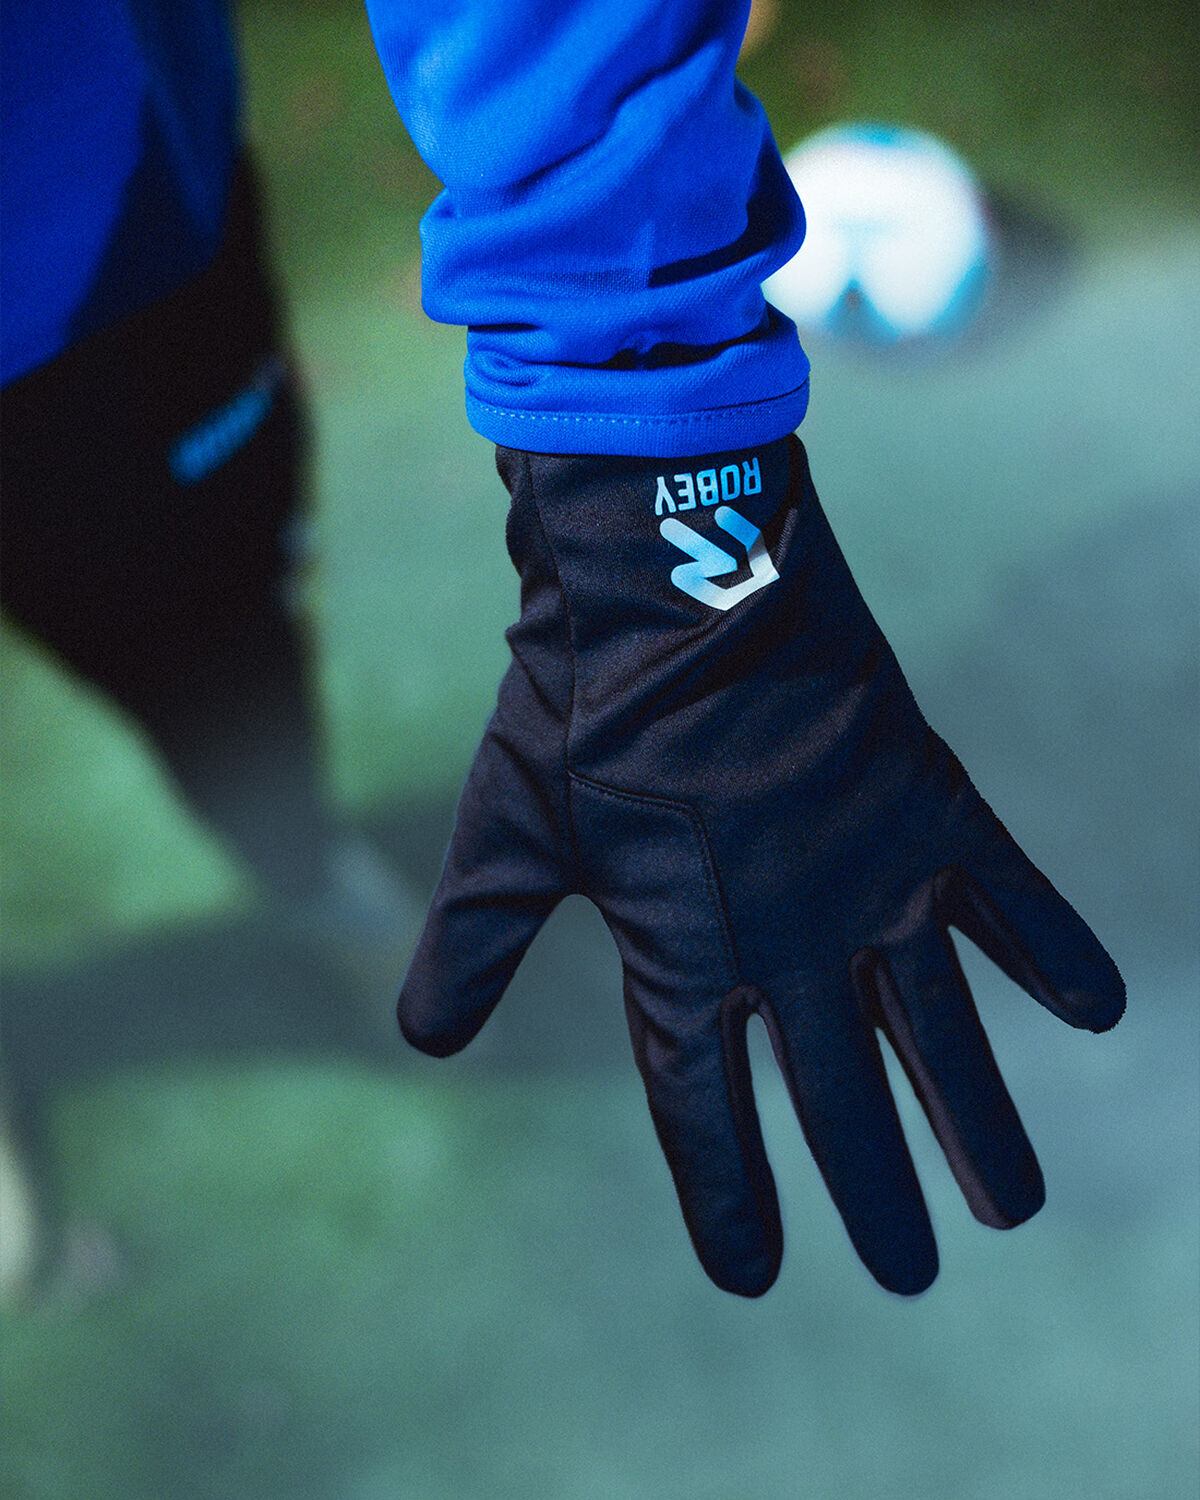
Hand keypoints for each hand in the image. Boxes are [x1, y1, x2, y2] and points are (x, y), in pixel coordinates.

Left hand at [398, 435, 1123, 1295]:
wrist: (670, 571)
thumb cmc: (579, 704)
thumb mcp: (510, 828)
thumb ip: (472, 939)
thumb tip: (420, 1041)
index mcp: (681, 951)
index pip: (704, 1106)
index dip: (728, 1196)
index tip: (753, 1273)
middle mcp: (786, 934)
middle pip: (839, 1096)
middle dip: (873, 1192)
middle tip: (910, 1275)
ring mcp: (867, 872)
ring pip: (938, 1029)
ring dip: (976, 1121)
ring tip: (1014, 1207)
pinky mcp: (925, 802)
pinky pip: (1010, 895)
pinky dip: (1053, 949)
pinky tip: (1102, 1012)